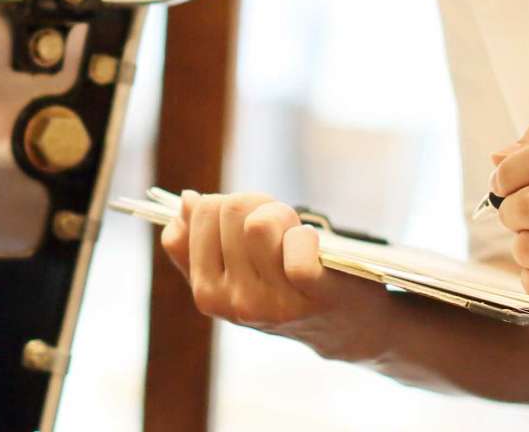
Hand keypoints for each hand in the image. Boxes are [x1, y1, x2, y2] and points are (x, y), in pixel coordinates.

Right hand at [157, 190, 384, 351]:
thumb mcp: (234, 271)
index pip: (200, 212)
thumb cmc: (285, 285)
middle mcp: (233, 302)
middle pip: (232, 209)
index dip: (228, 202)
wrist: (343, 325)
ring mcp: (271, 302)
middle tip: (277, 229)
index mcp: (206, 293)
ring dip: (283, 215)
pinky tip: (313, 247)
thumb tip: (185, 204)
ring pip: (259, 223)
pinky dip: (306, 236)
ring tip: (294, 234)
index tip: (247, 221)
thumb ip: (197, 244)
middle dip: (258, 204)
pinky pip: (296, 246)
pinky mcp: (311, 295)